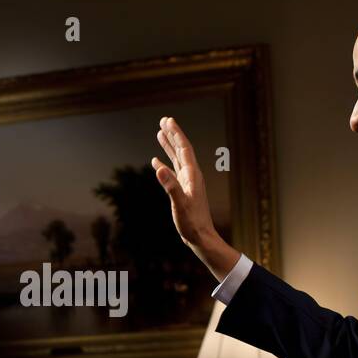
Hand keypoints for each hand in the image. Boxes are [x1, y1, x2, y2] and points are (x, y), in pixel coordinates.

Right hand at [152, 116, 238, 280]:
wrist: (201, 237)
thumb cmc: (192, 222)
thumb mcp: (180, 204)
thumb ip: (170, 186)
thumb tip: (158, 168)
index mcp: (192, 175)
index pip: (183, 149)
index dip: (176, 134)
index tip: (168, 121)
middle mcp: (191, 175)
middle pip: (181, 150)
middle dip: (172, 135)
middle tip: (163, 120)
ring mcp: (186, 182)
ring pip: (176, 159)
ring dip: (168, 146)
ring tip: (160, 134)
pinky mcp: (182, 191)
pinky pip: (172, 172)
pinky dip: (164, 165)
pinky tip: (156, 162)